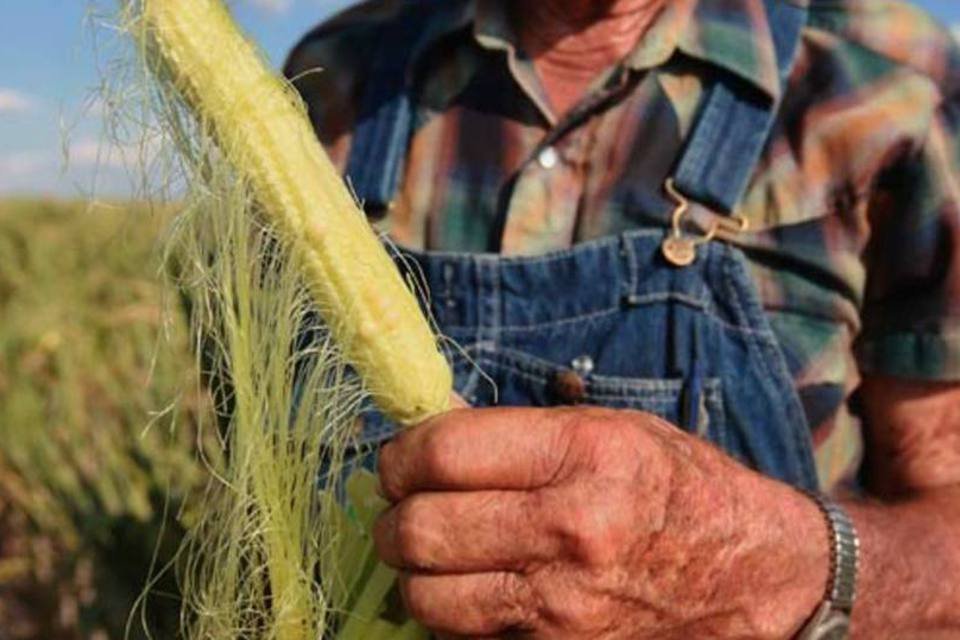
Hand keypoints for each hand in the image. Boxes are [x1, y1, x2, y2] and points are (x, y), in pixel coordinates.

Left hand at [375, 407, 828, 638]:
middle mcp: (568, 530)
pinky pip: (464, 636)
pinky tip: (466, 587)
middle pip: (421, 529)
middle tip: (400, 507)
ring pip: (428, 595)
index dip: (400, 455)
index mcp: (582, 455)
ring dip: (411, 571)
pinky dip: (448, 612)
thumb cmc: (682, 488)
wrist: (756, 576)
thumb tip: (430, 435)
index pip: (442, 452)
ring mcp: (562, 605)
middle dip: (392, 517)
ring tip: (427, 551)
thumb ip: (520, 433)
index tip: (399, 460)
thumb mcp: (612, 431)